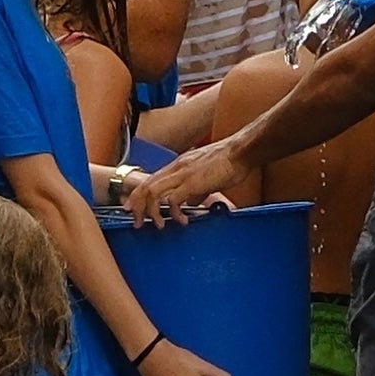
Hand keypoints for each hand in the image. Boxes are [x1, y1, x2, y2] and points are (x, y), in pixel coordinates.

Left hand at [129, 139, 253, 225]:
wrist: (242, 150)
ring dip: (151, 211)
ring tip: (158, 225)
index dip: (137, 195)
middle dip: (137, 206)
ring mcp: (183, 174)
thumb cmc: (229, 160)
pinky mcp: (192, 182)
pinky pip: (173, 200)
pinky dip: (173, 213)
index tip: (132, 209)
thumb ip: (196, 189)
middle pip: (145, 186)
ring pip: (153, 192)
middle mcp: (177, 168)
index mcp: (179, 165)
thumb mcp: (207, 176)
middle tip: (137, 222)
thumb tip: (191, 203)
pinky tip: (182, 221)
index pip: (150, 180)